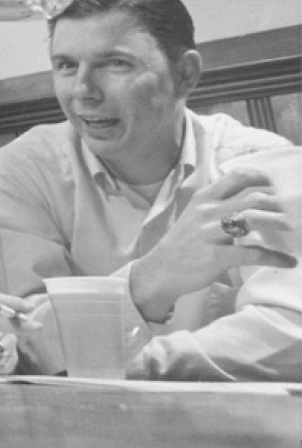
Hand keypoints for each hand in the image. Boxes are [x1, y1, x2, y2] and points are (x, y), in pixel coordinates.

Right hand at [130, 170, 296, 321]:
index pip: (237, 176)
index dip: (263, 178)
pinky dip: (275, 257)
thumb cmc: (183, 243)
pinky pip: (252, 253)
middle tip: (296, 211)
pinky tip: (288, 261)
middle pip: (252, 196)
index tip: (280, 186)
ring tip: (296, 230)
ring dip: (280, 223)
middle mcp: (207, 211)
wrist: (160, 270)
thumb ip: (218, 204)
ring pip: (253, 218)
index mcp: (203, 198)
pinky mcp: (216, 256)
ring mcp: (210, 233)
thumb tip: (248, 196)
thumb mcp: (195, 215)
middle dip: (280, 203)